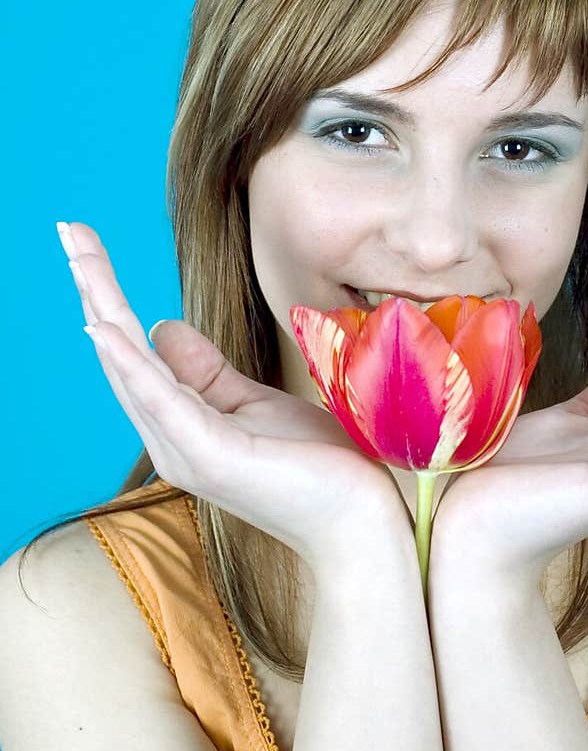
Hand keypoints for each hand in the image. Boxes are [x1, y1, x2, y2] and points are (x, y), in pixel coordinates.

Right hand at [57, 222, 410, 577]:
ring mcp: (185, 450)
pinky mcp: (211, 455)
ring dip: (103, 307)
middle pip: (120, 350)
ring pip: (130, 367)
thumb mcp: (254, 401)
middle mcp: (169, 439)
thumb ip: (205, 371)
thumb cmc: (315, 466)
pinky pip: (163, 399)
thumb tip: (160, 326)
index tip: (84, 240)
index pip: (133, 348)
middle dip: (94, 287)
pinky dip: (131, 362)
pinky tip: (106, 327)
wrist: (358, 521)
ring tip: (78, 258)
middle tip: (67, 229)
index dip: (107, 294)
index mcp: (179, 424)